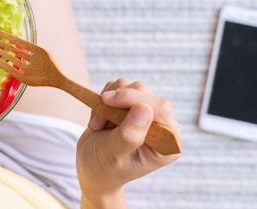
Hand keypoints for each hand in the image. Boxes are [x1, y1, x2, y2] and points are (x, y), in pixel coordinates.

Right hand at [76, 78, 180, 201]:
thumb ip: (129, 134)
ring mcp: (147, 114)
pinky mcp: (133, 104)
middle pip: (145, 92)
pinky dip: (105, 99)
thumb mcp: (113, 154)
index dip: (135, 99)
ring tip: (100, 126)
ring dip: (109, 102)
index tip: (109, 101)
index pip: (160, 108)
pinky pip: (120, 86)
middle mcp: (162, 126)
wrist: (90, 169)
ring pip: (132, 86)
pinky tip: (101, 120)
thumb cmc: (102, 168)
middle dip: (118, 102)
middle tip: (99, 122)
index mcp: (166, 144)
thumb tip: (145, 108)